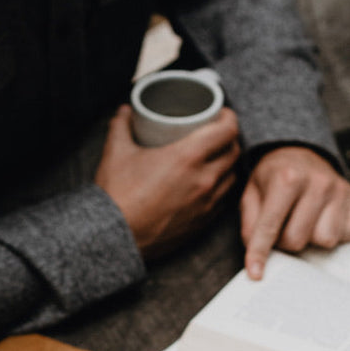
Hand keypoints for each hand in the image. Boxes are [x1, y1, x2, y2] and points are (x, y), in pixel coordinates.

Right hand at [95, 105, 240, 259]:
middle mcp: (204, 180)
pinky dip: (221, 189)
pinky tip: (209, 185)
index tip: (221, 114)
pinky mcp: (201, 224)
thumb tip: (124, 112)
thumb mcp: (116, 153)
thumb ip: (121, 126)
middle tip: (217, 134)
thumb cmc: (117, 197)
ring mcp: (206, 205)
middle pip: (234, 152)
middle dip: (229, 139)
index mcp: (188, 157)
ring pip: (232, 178)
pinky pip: (223, 201)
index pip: (227, 131)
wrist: (115, 238)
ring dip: (228, 165)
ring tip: (215, 158)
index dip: (229, 118)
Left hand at [240, 146, 349, 278]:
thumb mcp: (252, 194)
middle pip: (297, 240)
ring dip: (311, 239)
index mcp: (287, 177)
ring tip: (305, 223)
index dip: (260, 253)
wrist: (301, 153)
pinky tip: (325, 221)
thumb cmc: (275, 178)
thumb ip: (250, 225)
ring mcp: (341, 193)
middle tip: (284, 227)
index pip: (270, 226)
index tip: (256, 274)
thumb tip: (258, 258)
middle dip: (285, 242)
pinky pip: (347, 237)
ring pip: (325, 241)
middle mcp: (318, 183)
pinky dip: (335, 235)